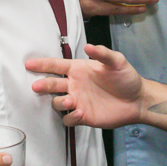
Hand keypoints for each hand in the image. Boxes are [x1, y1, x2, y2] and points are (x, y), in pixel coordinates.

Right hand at [28, 44, 147, 128]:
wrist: (138, 100)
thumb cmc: (127, 78)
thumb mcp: (117, 62)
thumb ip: (103, 53)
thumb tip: (89, 47)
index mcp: (78, 70)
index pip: (55, 66)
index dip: (42, 65)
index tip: (29, 64)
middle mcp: (74, 85)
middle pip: (51, 85)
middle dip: (42, 85)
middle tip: (36, 86)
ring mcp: (78, 102)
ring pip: (57, 103)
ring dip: (59, 102)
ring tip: (70, 100)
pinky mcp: (83, 116)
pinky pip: (69, 119)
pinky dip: (71, 117)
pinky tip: (79, 112)